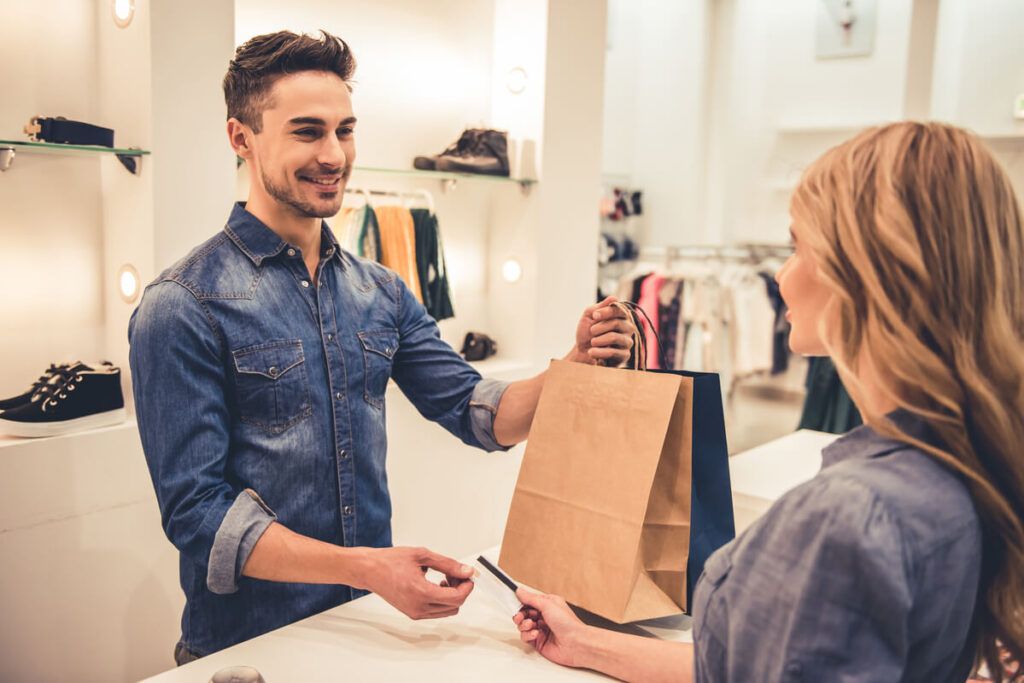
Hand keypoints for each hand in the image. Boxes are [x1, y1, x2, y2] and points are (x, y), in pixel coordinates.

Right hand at [360, 546, 474, 619]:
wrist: (370, 570)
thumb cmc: (390, 561)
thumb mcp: (422, 555)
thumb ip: (448, 564)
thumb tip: (466, 571)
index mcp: (421, 592)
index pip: (456, 598)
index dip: (467, 586)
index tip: (467, 575)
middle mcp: (418, 607)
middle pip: (454, 606)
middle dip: (461, 589)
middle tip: (455, 574)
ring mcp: (415, 613)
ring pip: (447, 611)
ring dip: (452, 596)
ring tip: (444, 578)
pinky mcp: (412, 614)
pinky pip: (436, 612)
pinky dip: (442, 600)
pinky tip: (436, 585)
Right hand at [512, 588, 590, 667]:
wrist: (575, 643)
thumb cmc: (568, 623)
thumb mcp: (547, 604)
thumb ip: (531, 598)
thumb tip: (520, 591)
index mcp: (548, 605)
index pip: (529, 601)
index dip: (521, 602)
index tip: (513, 602)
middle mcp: (544, 617)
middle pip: (524, 614)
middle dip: (520, 615)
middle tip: (519, 616)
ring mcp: (541, 629)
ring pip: (523, 626)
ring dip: (524, 625)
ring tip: (530, 625)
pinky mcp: (538, 642)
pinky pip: (526, 637)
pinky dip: (528, 635)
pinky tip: (536, 634)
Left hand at [568, 296, 634, 365]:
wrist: (582, 353)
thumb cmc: (587, 333)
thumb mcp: (588, 317)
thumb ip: (600, 307)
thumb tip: (614, 297)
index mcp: (620, 316)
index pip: (620, 310)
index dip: (606, 312)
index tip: (594, 316)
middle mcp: (627, 327)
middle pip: (617, 323)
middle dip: (600, 327)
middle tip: (591, 331)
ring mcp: (627, 342)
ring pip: (615, 337)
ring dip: (599, 340)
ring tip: (592, 342)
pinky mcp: (625, 355)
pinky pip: (613, 352)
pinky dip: (599, 352)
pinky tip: (591, 352)